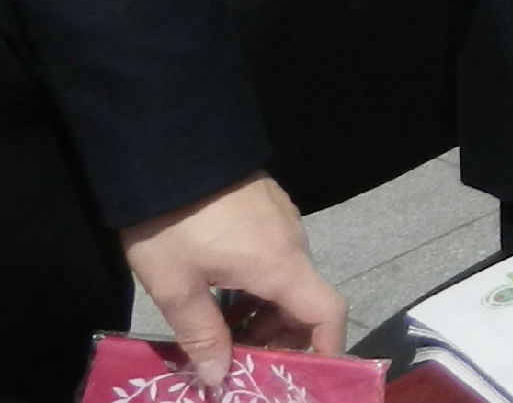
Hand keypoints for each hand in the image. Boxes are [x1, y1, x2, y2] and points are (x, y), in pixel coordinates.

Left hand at [122, 175, 342, 390]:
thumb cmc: (173, 225)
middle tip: (240, 365)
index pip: (326, 313)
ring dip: (264, 314)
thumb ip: (202, 336)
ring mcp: (282, 221)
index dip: (324, 349)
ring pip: (286, 280)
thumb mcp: (176, 287)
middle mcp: (293, 243)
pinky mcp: (266, 207)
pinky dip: (258, 287)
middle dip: (279, 339)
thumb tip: (220, 378)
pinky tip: (220, 292)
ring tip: (221, 334)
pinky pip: (274, 257)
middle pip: (304, 301)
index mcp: (279, 266)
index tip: (303, 378)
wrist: (169, 150)